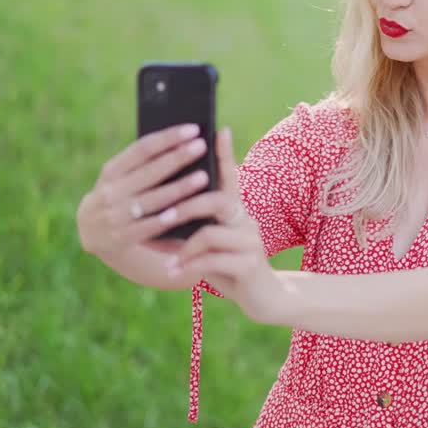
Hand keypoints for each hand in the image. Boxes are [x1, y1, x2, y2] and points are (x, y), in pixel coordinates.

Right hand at [75, 121, 217, 289]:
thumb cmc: (118, 197)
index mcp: (111, 171)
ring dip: (180, 187)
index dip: (168, 138)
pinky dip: (170, 217)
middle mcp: (111, 191)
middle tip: (202, 146)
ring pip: (154, 199)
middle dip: (178, 157)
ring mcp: (116, 215)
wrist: (91, 234)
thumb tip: (181, 144)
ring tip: (203, 176)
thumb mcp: (119, 179)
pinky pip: (152, 225)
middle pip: (150, 171)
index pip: (142, 148)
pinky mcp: (123, 237)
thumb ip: (142, 165)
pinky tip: (190, 209)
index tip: (193, 129)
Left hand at [171, 127, 286, 324]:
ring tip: (169, 259)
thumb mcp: (212, 244)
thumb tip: (164, 214)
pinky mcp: (249, 264)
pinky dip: (188, 265)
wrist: (263, 298)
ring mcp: (250, 241)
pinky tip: (174, 272)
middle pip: (217, 200)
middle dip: (186, 207)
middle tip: (164, 217)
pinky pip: (211, 259)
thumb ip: (198, 227)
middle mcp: (246, 220)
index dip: (225, 153)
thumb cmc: (230, 267)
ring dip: (184, 247)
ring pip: (210, 233)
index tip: (219, 129)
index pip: (231, 176)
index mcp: (236, 211)